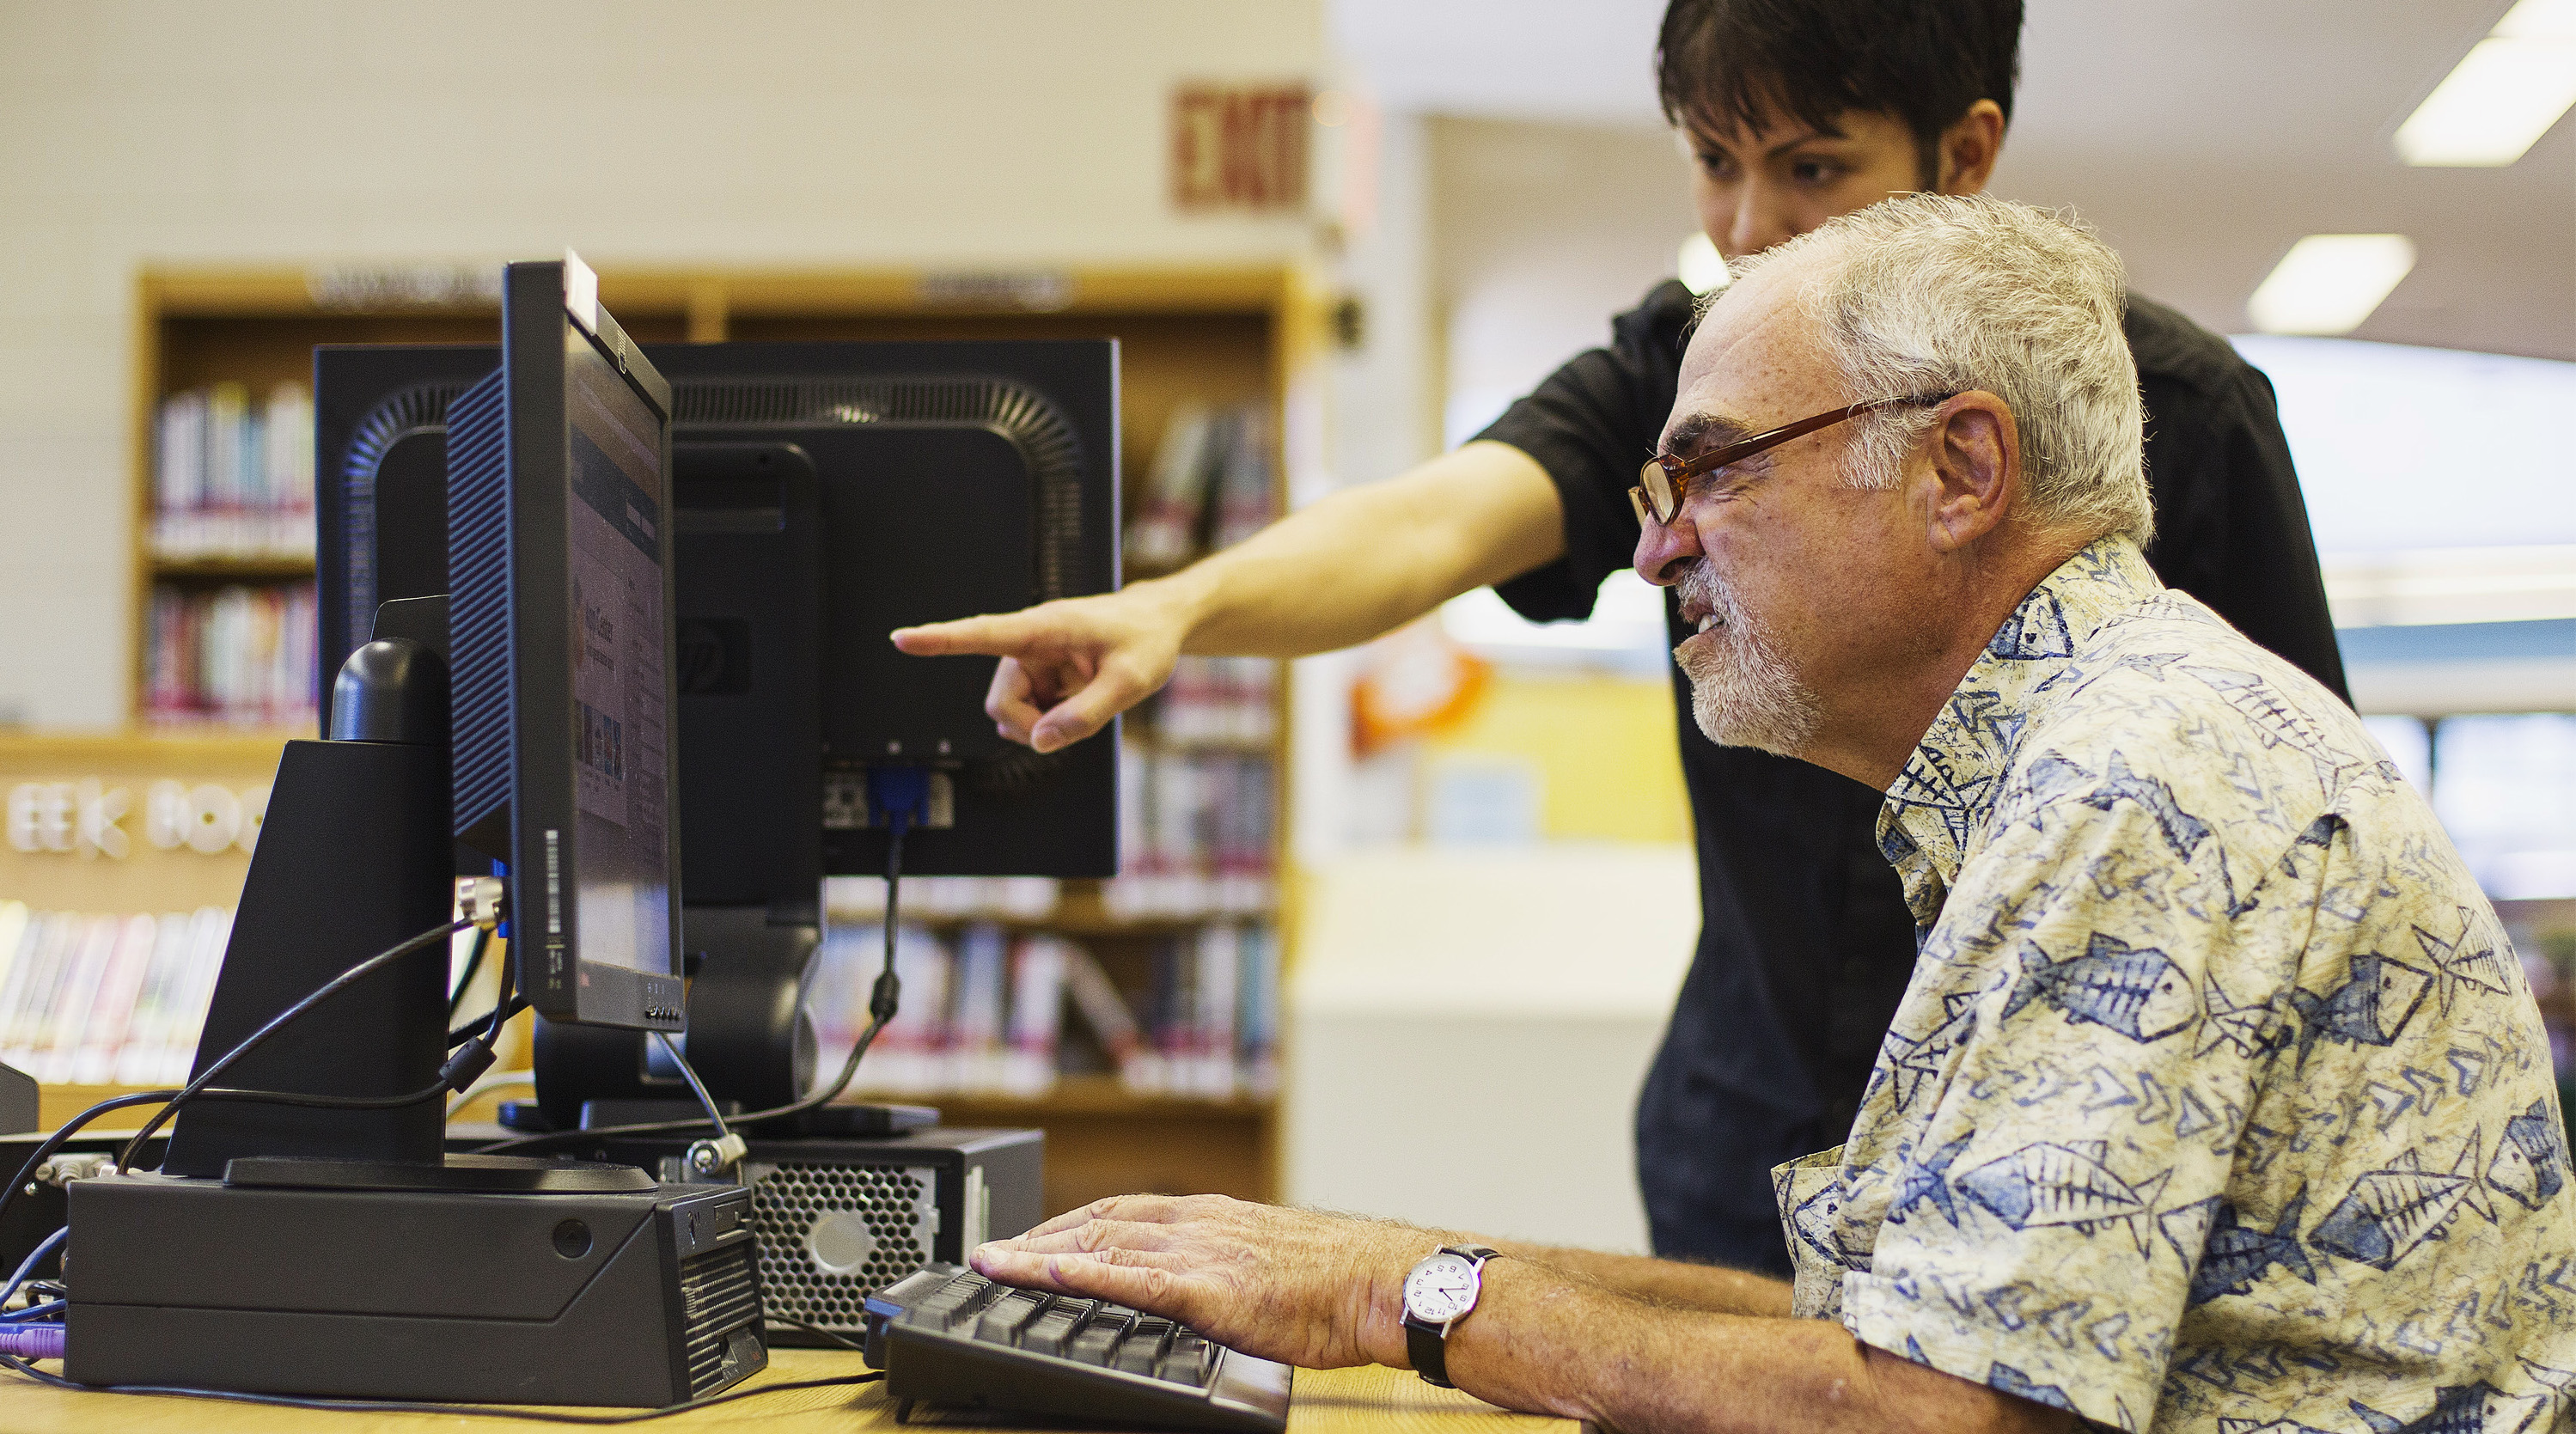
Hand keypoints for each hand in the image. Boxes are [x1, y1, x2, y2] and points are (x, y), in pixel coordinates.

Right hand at [890, 584, 1192, 753]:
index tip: (901, 638)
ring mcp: (1031, 661)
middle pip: (1001, 704)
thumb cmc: (1146, 643)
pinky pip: (1030, 713)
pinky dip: (1052, 719)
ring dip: (1044, 723)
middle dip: (1031, 726)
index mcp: (1043, 628)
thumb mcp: (1130, 683)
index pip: (982, 633)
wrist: (1159, 626)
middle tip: (1076, 724)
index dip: (940, 639)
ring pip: (1012, 713)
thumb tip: (1039, 743)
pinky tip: (1078, 701)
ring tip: (1085, 702)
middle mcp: (1027, 643)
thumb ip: (1086, 715)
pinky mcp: (1038, 675)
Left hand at [970, 1194, 1425, 1370]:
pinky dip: (1079, 1272)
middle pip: (1097, 1221)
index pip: (1121, 1210)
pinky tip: (1042, 1273)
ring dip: (1038, 1252)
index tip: (1029, 1238)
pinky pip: (1129, 1279)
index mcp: (1212, 1216)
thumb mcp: (1270, 1260)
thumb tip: (1208, 1285)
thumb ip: (1227, 1265)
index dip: (1067, 1223)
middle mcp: (1196, 1224)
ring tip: (993, 1263)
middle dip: (1038, 1237)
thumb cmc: (1339, 1282)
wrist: (1380, 1283)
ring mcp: (1198, 1253)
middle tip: (991, 1253)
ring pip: (1100, 1243)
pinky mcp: (1206, 1289)